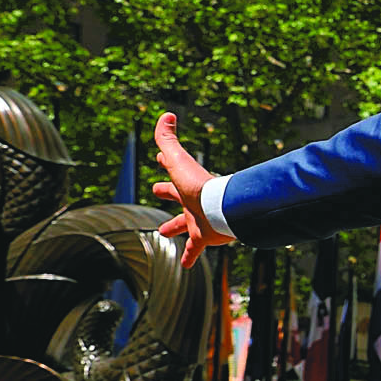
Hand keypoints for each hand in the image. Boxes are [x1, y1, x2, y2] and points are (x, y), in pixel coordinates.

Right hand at [149, 113, 229, 268]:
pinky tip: (184, 266)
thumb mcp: (177, 160)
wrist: (223, 209)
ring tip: (164, 233)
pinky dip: (188, 257)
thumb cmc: (199, 185)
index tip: (159, 157)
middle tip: (157, 192)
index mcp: (185, 184)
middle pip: (177, 197)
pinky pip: (194, 250)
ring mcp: (198, 220)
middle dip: (167, 193)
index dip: (164, 162)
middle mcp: (192, 201)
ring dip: (175, 228)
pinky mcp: (204, 238)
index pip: (172, 170)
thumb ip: (167, 139)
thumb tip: (166, 114)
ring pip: (184, 225)